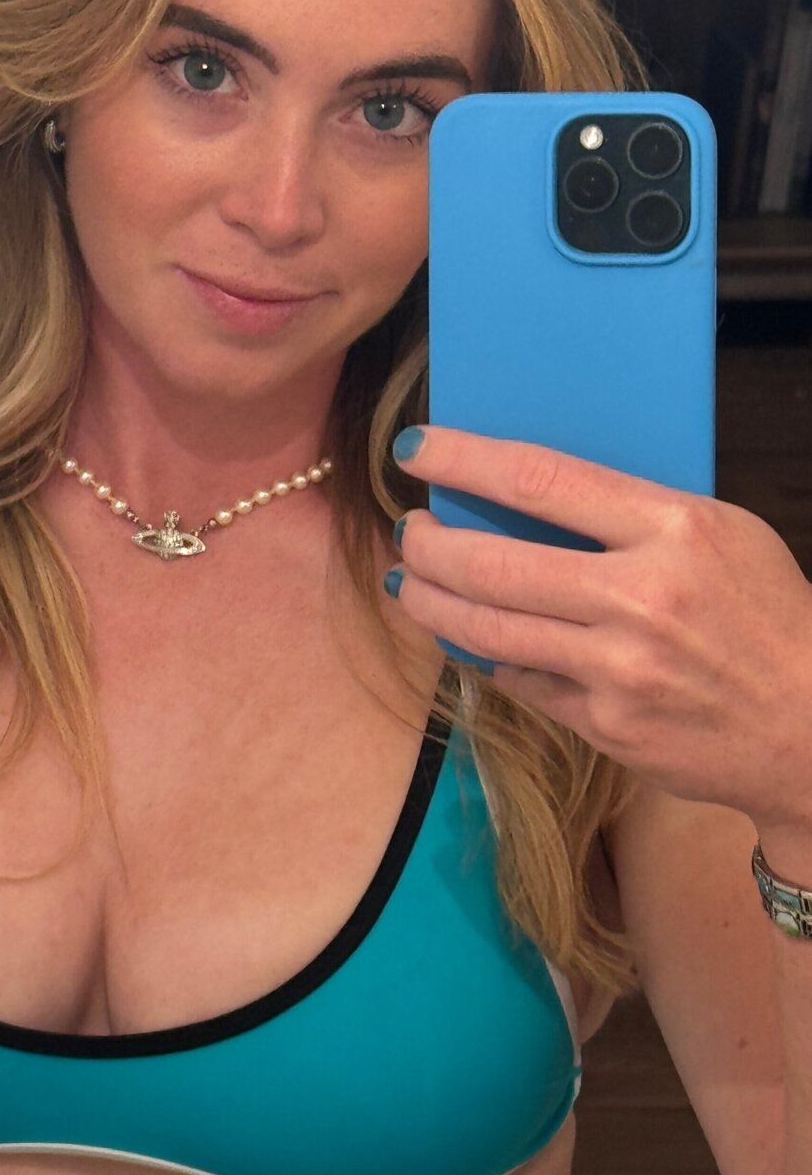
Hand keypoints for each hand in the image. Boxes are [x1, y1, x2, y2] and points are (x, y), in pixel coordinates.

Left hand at [384, 425, 811, 834]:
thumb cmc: (765, 615)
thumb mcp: (719, 534)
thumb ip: (629, 513)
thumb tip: (523, 492)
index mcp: (673, 528)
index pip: (538, 479)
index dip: (463, 461)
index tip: (416, 449)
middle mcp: (640, 597)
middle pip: (492, 562)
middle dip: (429, 542)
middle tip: (409, 529)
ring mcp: (618, 668)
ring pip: (487, 628)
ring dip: (432, 602)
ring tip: (411, 581)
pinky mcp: (606, 725)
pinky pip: (519, 680)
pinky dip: (487, 655)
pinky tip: (469, 636)